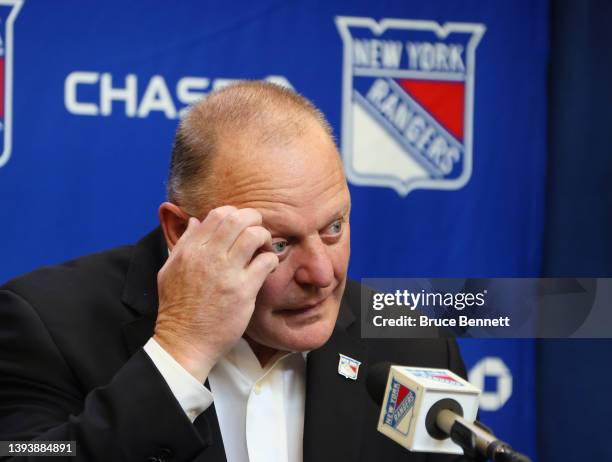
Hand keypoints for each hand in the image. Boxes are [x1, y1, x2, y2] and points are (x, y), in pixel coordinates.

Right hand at [153, 206, 278, 381]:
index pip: (218, 214)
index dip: (235, 215)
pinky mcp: (243, 291)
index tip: (240, 227)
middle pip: (238, 219)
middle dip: (253, 220)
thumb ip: (184, 243)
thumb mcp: (169, 270)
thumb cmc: (177, 308)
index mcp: (191, 250)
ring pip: (254, 235)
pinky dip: (271, 260)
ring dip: (264, 238)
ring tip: (263, 250)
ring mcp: (227, 273)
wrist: (184, 342)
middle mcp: (208, 257)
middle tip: (257, 232)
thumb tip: (196, 221)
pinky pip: (265, 262)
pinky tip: (267, 269)